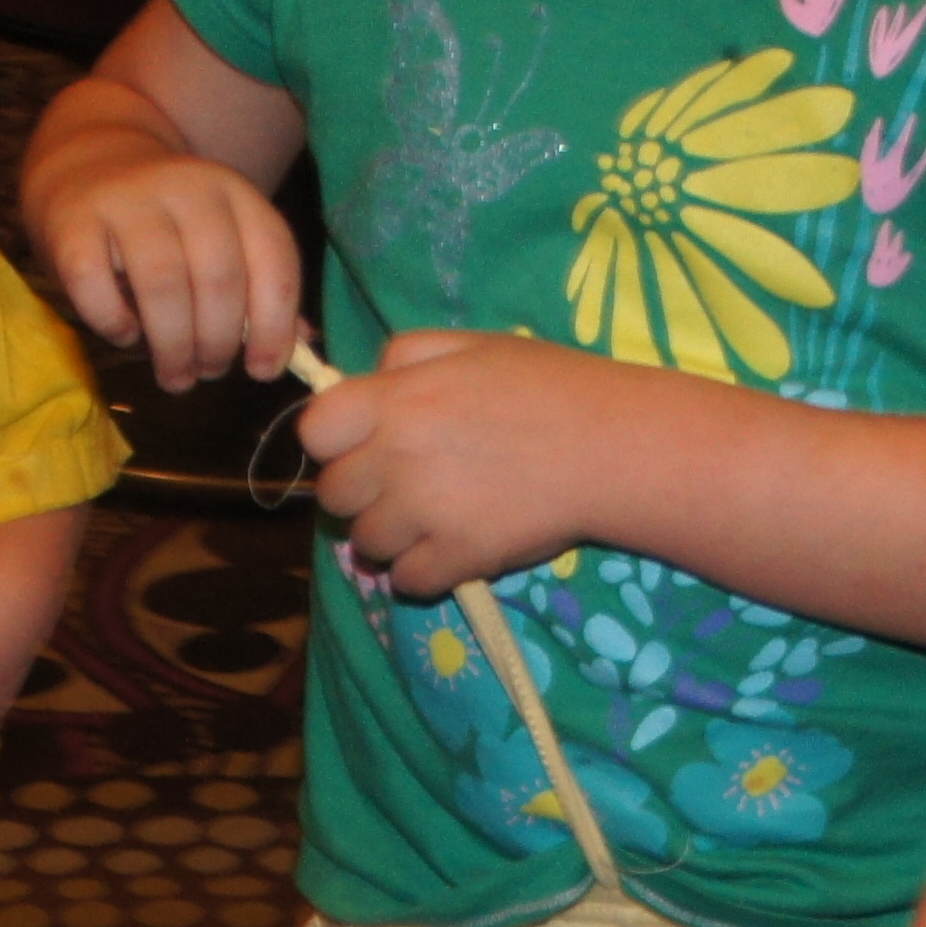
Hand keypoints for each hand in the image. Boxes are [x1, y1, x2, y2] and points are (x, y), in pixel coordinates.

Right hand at [35, 147, 304, 391]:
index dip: (275, 324)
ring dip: (174, 346)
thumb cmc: (166, 223)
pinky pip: (97, 286)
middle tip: (209, 372)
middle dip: (219, 344)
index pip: (272, 259)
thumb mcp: (221, 240)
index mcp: (234, 193)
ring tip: (176, 376)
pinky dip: (115, 324)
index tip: (263, 371)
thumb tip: (300, 348)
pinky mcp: (73, 224)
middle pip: (218, 279)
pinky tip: (126, 335)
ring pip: (163, 285)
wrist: (89, 164)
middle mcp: (186, 189)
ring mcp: (127, 202)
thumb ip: (259, 289)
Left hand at [297, 333, 641, 599]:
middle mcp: (398, 456)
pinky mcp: (456, 558)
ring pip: (367, 543)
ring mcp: (424, 513)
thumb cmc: (549, 386)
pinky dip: (424, 572)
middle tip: (404, 484)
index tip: (362, 443)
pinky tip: (453, 548)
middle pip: (334, 495)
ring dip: (392, 535)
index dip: (333, 440)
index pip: (313, 431)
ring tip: (434, 517)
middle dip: (362, 492)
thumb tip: (367, 378)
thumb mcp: (473, 345)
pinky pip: (407, 581)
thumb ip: (408, 355)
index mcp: (397, 399)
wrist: (612, 446)